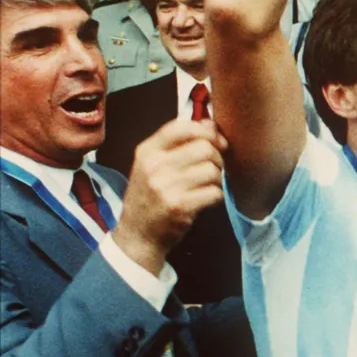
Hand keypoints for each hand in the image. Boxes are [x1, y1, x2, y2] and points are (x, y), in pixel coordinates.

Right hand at [113, 120, 227, 273]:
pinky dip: (217, 195)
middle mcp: (154, 166)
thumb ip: (177, 143)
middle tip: (214, 168)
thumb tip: (209, 122)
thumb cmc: (150, 196)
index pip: (182, 126)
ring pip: (212, 169)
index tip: (216, 141)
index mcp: (147, 151)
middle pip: (204, 147)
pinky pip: (214, 191)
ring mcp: (166, 187)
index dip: (206, 130)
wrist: (137, 235)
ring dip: (218, 178)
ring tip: (208, 185)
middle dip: (217, 157)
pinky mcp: (180, 207)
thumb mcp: (152, 165)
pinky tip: (206, 199)